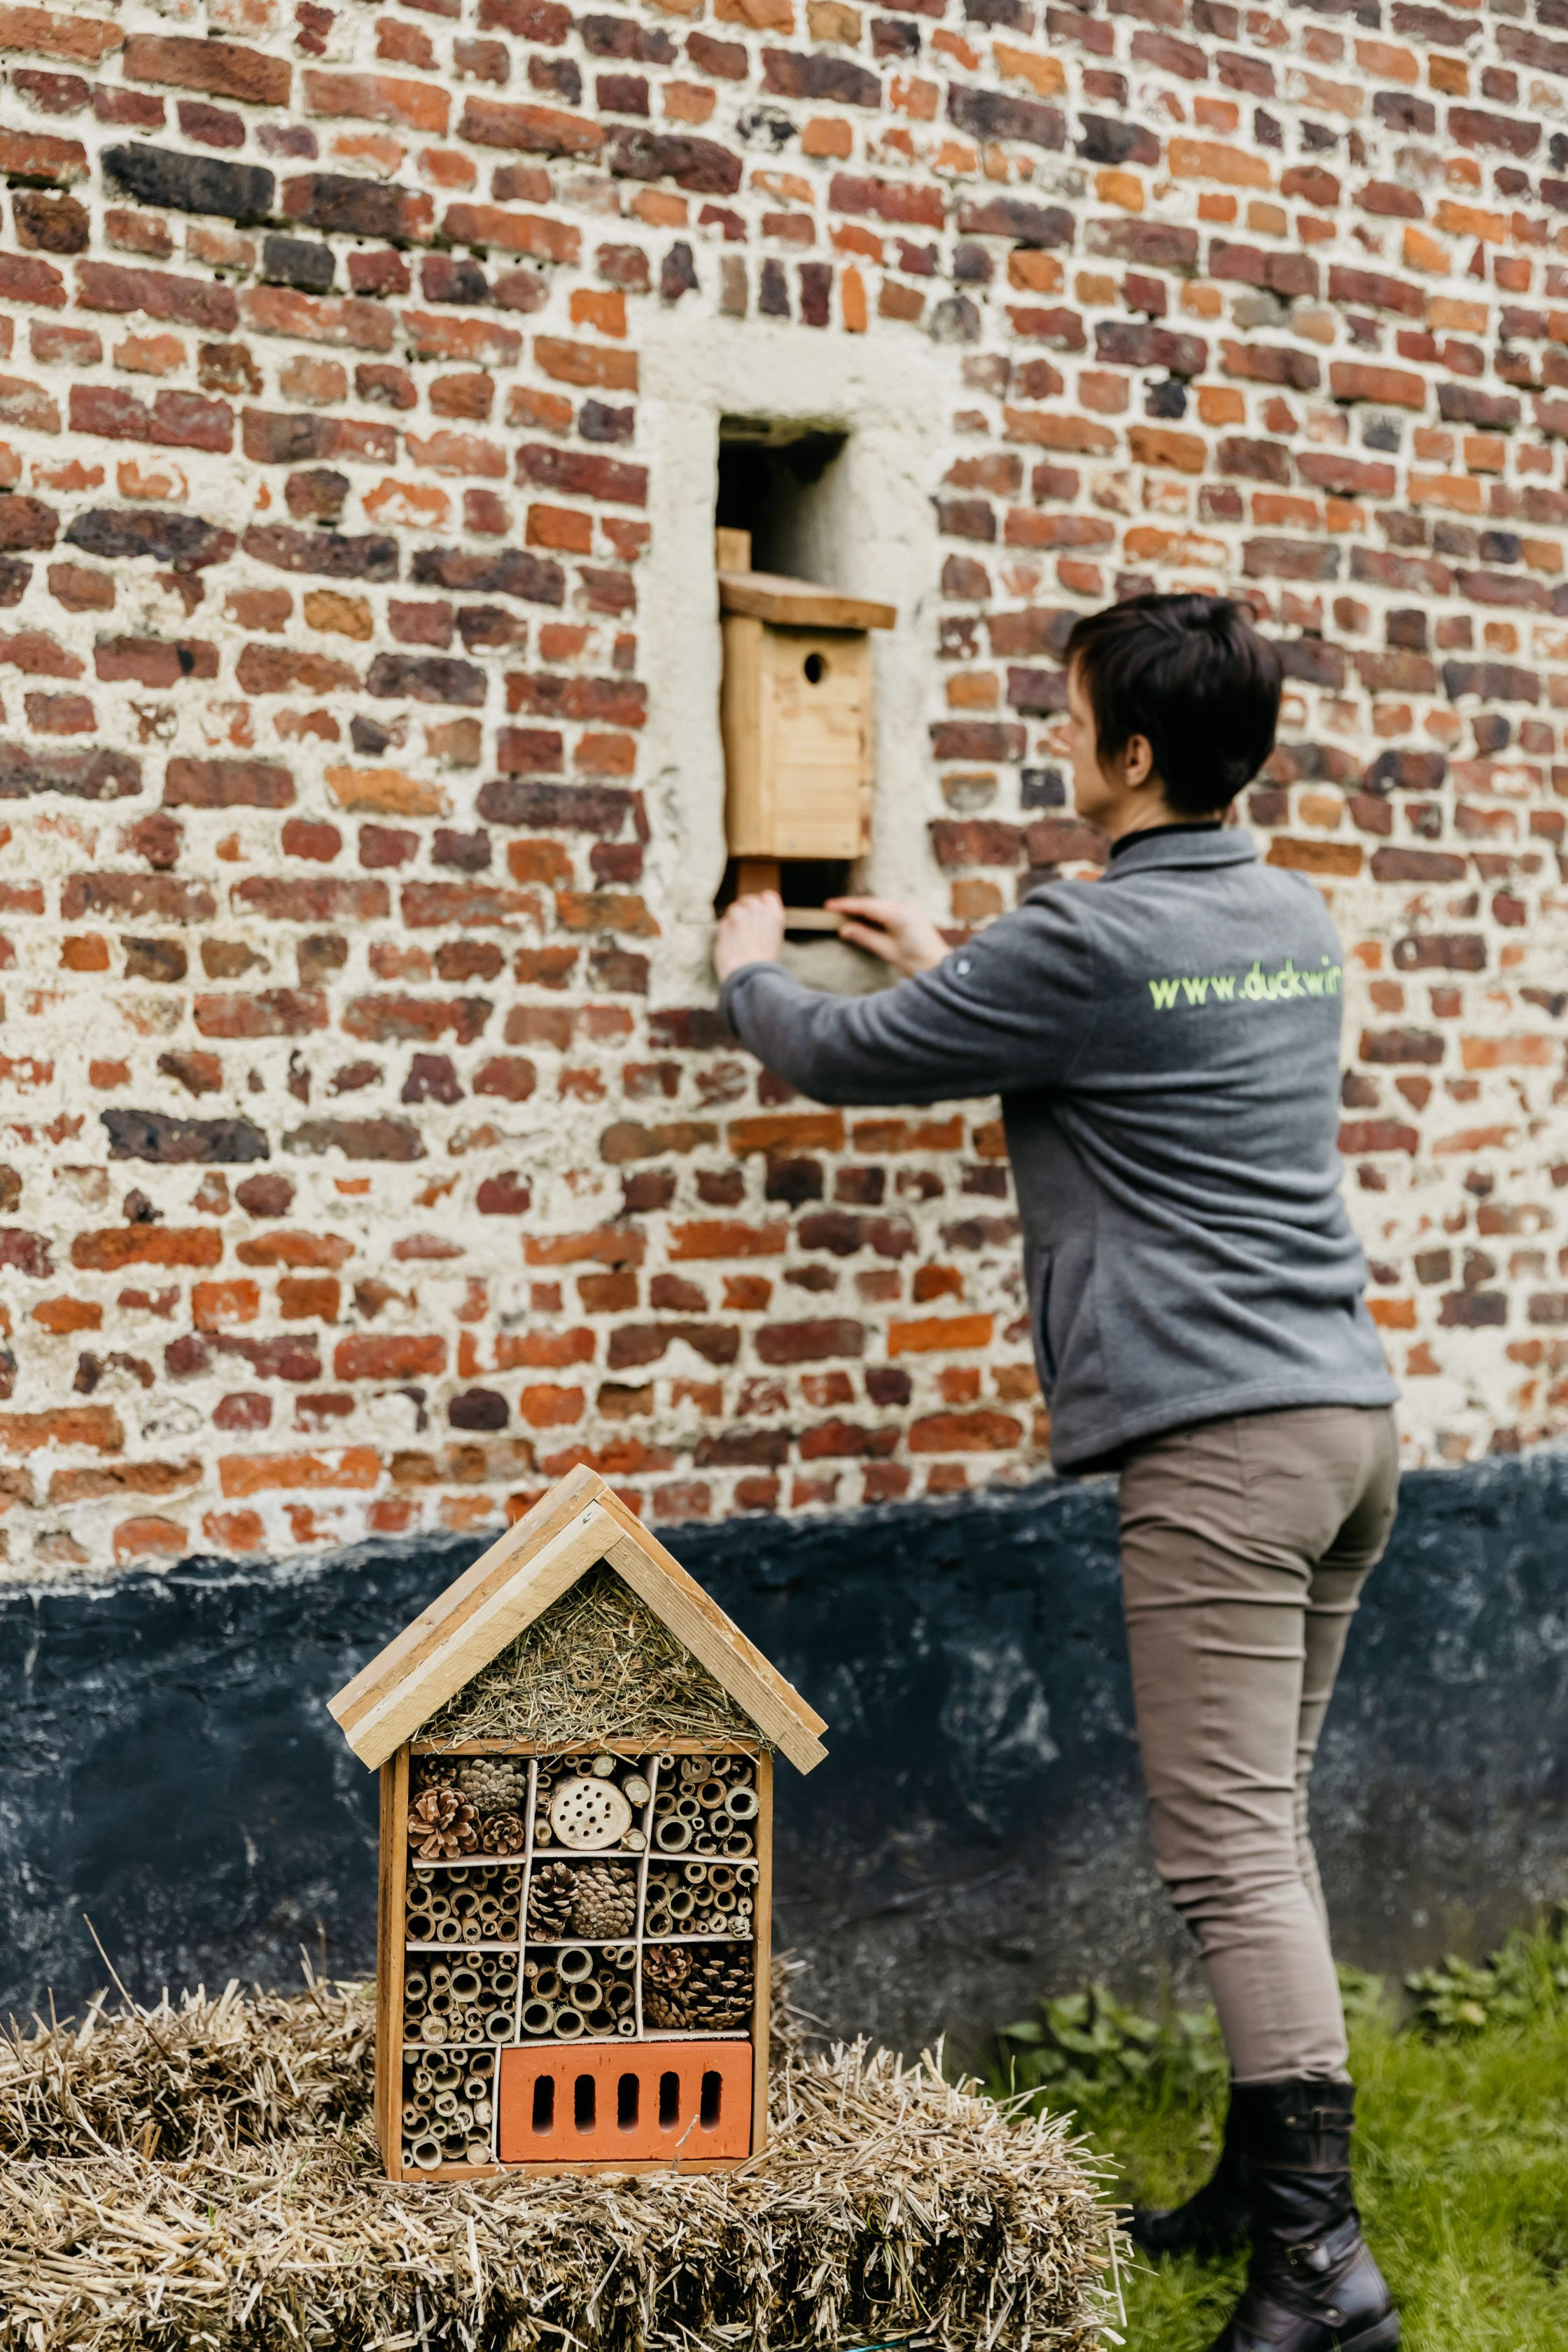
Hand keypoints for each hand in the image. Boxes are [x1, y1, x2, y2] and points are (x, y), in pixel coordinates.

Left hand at [714, 889, 785, 981]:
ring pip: (734, 908)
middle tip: (743, 927)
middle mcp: (759, 910)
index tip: (758, 913)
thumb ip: (764, 924)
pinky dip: (725, 931)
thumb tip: (752, 918)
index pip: (768, 895)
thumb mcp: (773, 940)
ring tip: (737, 939)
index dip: (761, 903)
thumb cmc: (762, 964)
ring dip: (733, 920)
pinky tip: (730, 944)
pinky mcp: (726, 922)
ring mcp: (741, 914)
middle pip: (748, 899)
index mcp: (774, 915)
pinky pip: (724, 922)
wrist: (750, 975)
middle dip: (745, 910)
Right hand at [826, 896, 947, 978]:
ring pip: (879, 905)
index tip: (829, 906)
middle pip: (872, 903)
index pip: (866, 906)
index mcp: (899, 914)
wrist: (940, 967)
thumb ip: (864, 937)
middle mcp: (905, 906)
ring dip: (862, 910)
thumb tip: (844, 929)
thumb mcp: (887, 951)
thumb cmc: (917, 963)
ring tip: (843, 916)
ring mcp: (910, 908)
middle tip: (832, 911)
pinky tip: (863, 919)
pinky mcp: (911, 913)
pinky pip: (887, 909)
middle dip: (852, 907)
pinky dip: (874, 913)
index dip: (846, 905)